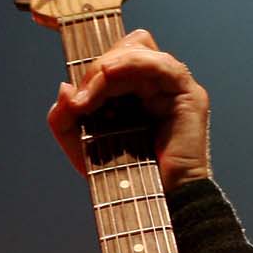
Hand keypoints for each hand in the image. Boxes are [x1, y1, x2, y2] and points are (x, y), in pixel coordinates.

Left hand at [48, 31, 210, 191]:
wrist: (157, 206)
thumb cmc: (126, 180)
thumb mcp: (81, 147)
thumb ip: (64, 119)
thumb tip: (65, 88)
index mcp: (134, 91)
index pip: (112, 57)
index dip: (89, 67)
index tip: (73, 100)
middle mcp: (155, 85)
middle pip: (124, 47)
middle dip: (95, 69)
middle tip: (81, 102)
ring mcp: (173, 87)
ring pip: (139, 48)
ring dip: (107, 69)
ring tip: (90, 97)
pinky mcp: (188, 95)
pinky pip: (161, 64)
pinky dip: (131, 65)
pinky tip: (110, 78)